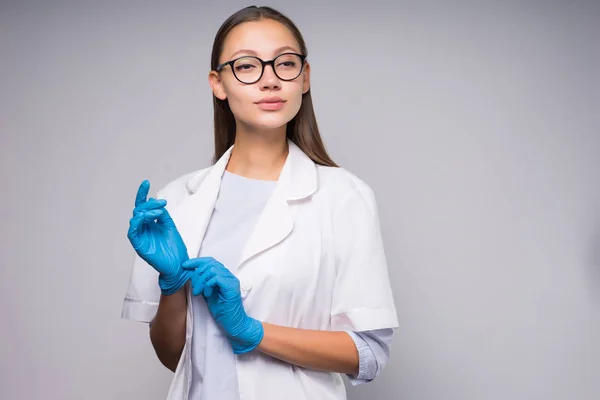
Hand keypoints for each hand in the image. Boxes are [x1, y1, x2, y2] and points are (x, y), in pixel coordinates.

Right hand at [127, 180, 191, 294]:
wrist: (179, 264)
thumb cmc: (175, 247)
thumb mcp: (170, 225)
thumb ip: (162, 214)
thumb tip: (154, 200)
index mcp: (151, 223)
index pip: (143, 206)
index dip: (142, 194)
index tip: (146, 182)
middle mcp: (144, 228)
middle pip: (139, 210)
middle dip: (149, 204)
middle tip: (161, 203)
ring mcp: (140, 236)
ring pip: (135, 219)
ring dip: (145, 212)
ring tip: (157, 212)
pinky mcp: (139, 245)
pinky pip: (132, 232)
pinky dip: (136, 223)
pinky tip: (143, 217)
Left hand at [182, 257, 263, 353]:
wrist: (233, 323)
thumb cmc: (222, 311)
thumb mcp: (208, 294)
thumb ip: (202, 283)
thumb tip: (191, 274)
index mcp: (224, 276)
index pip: (210, 261)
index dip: (196, 261)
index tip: (185, 265)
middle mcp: (229, 276)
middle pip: (210, 263)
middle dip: (198, 273)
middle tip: (194, 287)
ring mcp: (231, 280)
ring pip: (213, 269)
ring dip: (202, 280)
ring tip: (199, 292)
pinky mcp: (231, 287)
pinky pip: (216, 278)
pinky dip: (208, 285)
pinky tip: (207, 294)